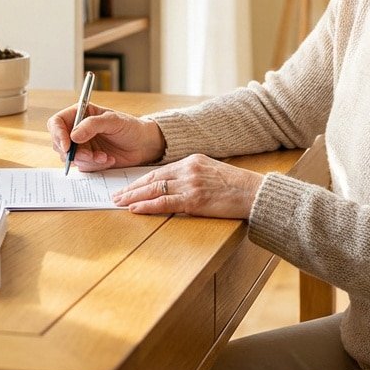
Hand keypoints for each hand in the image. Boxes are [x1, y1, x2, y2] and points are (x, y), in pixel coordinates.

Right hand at [47, 102, 165, 170]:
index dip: (57, 134)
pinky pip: (82, 167)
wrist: (144, 145)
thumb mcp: (113, 121)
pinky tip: (108, 159)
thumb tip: (73, 136)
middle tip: (91, 155)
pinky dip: (95, 165)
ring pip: (70, 158)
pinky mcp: (88, 160)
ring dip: (87, 160)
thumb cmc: (131, 127)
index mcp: (80, 114)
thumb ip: (92, 125)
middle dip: (73, 152)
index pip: (57, 123)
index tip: (66, 146)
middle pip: (59, 143)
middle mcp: (77, 130)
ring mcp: (81, 146)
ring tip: (105, 157)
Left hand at [111, 154, 263, 218]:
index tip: (128, 186)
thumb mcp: (211, 172)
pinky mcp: (194, 200)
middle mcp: (188, 169)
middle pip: (152, 179)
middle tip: (115, 195)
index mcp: (191, 160)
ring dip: (134, 197)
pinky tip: (135, 209)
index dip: (140, 180)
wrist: (254, 192)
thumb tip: (173, 186)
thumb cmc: (236, 186)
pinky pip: (164, 203)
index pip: (159, 171)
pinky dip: (147, 206)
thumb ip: (191, 175)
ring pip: (154, 190)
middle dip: (131, 188)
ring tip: (119, 203)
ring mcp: (190, 184)